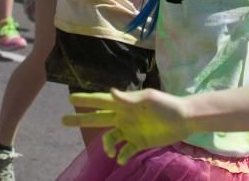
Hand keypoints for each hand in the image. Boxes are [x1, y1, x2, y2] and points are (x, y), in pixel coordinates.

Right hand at [63, 89, 192, 164]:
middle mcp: (123, 116)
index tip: (70, 98)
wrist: (185, 119)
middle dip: (81, 119)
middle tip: (63, 120)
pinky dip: (120, 155)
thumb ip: (128, 99)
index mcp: (124, 103)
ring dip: (106, 145)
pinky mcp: (138, 142)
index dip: (86, 100)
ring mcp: (130, 130)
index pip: (101, 101)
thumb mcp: (148, 99)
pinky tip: (121, 157)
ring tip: (110, 150)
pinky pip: (124, 150)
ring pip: (109, 138)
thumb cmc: (167, 105)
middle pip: (97, 118)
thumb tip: (110, 92)